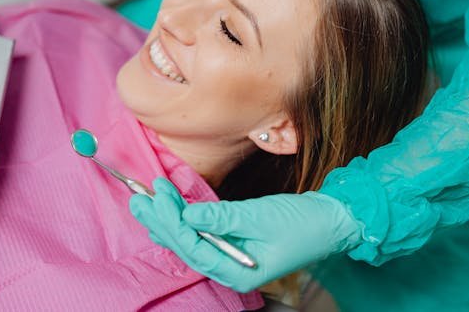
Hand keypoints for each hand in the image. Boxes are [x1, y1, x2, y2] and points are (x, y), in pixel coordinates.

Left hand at [130, 178, 360, 292]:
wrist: (330, 222)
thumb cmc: (301, 223)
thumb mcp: (259, 217)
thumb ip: (222, 218)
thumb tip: (188, 215)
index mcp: (237, 272)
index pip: (193, 248)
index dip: (172, 221)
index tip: (157, 195)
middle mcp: (230, 270)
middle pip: (185, 246)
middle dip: (161, 221)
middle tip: (139, 197)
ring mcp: (231, 258)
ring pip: (190, 240)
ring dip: (167, 219)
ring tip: (145, 200)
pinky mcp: (233, 244)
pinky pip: (202, 235)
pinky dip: (184, 220)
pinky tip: (167, 211)